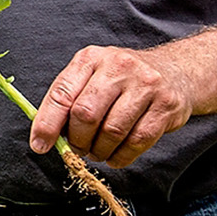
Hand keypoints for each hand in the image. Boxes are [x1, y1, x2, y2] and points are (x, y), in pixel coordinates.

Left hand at [28, 45, 196, 167]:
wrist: (177, 71)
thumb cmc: (123, 80)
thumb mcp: (93, 76)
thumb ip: (69, 100)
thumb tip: (44, 137)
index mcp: (91, 58)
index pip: (62, 93)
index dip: (47, 124)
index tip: (39, 146)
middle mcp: (118, 66)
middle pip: (85, 114)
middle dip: (77, 140)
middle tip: (79, 149)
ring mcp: (145, 84)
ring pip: (112, 131)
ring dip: (99, 151)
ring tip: (98, 152)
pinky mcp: (166, 105)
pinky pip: (137, 141)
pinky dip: (121, 157)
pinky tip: (116, 156)